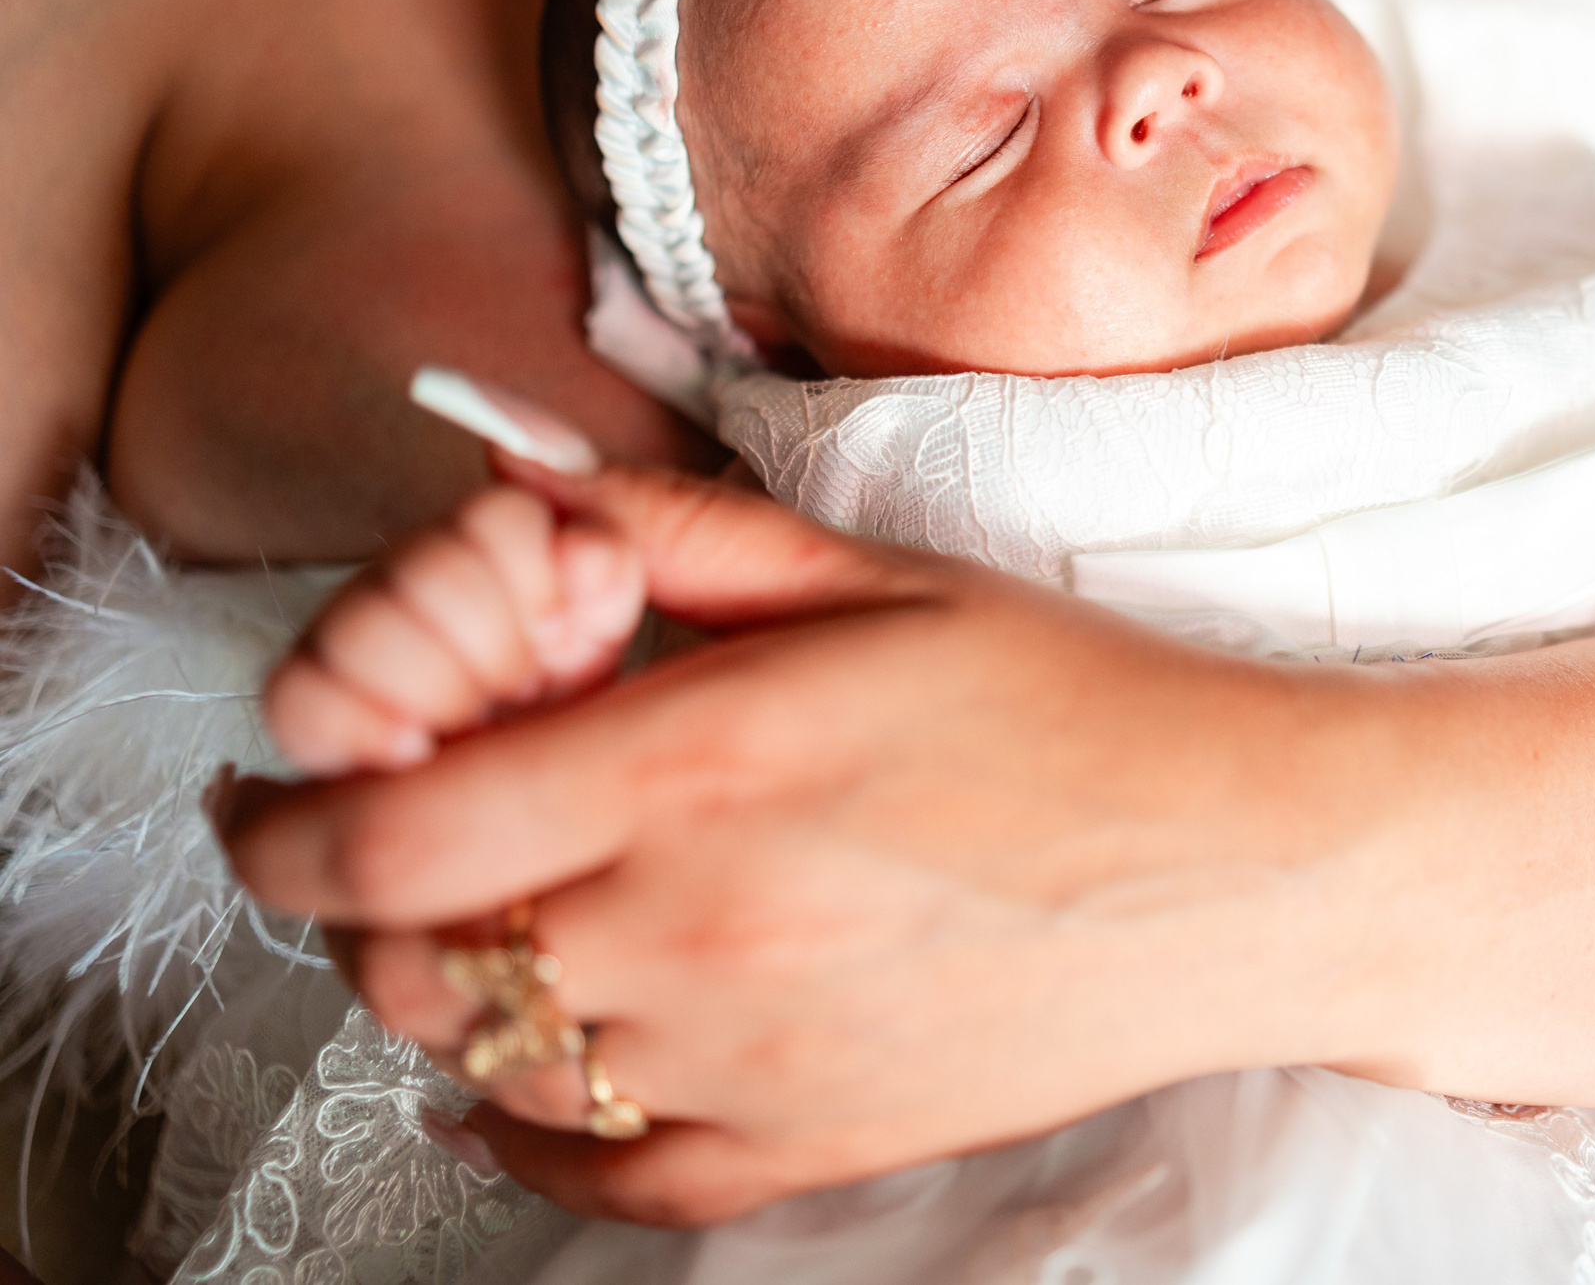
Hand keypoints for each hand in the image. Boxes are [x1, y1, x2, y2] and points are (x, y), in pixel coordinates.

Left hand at [220, 461, 1363, 1224]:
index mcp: (693, 766)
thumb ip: (678, 528)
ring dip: (461, 991)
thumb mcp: (880, 577)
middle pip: (406, 959)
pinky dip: (533, 1131)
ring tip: (513, 922)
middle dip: (366, 898)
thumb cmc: (1082, 706)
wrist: (1249, 865)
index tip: (282, 793)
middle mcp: (691, 930)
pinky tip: (545, 1077)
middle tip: (421, 834)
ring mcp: (744, 1059)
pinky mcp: (807, 1143)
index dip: (281, 822)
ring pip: (492, 1060)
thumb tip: (525, 483)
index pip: (376, 838)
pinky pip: (603, 1174)